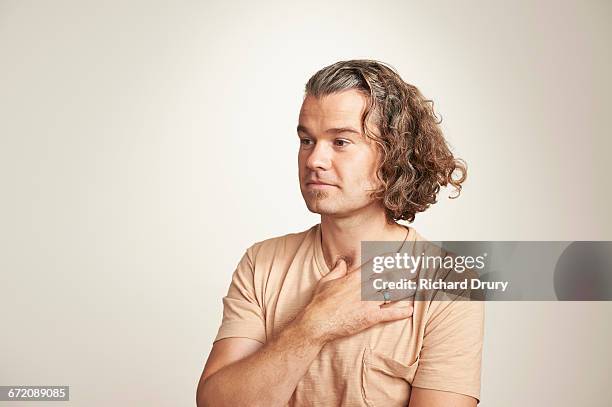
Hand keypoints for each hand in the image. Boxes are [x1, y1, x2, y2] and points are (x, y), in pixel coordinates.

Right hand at [294, 258, 413, 344]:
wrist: (318, 322)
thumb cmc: (320, 302)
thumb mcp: (326, 281)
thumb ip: (337, 270)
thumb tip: (341, 262)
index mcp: (355, 277)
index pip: (376, 264)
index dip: (390, 260)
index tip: (399, 257)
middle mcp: (364, 287)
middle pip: (389, 277)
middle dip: (403, 272)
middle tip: (414, 269)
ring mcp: (369, 302)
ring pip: (393, 293)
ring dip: (405, 290)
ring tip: (415, 286)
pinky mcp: (370, 317)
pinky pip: (390, 314)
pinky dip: (401, 312)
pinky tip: (410, 311)